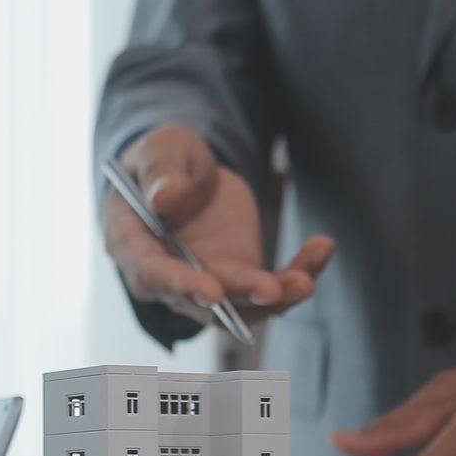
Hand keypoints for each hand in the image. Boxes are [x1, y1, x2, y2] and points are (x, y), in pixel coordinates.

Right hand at [103, 125, 334, 329]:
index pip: (154, 274)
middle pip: (203, 300)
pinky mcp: (240, 278)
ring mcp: (207, 282)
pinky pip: (272, 287)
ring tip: (306, 279)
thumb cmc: (163, 162)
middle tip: (272, 291)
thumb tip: (165, 200)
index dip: (182, 286)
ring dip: (276, 298)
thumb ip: (159, 171)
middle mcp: (169, 277)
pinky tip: (322, 248)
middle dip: (239, 296)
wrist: (186, 175)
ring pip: (241, 306)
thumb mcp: (159, 149)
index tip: (213, 292)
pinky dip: (299, 271)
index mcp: (133, 244)